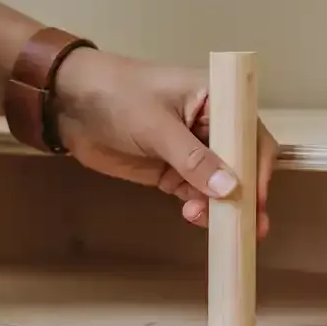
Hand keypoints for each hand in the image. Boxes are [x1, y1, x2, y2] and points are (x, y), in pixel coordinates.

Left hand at [52, 48, 279, 237]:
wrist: (69, 103)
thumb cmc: (117, 96)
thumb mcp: (157, 125)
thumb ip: (194, 159)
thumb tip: (230, 189)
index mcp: (216, 99)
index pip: (250, 136)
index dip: (257, 168)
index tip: (255, 199)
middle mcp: (210, 126)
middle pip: (240, 165)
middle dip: (244, 196)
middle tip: (250, 229)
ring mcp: (191, 152)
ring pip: (219, 186)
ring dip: (220, 207)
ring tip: (208, 221)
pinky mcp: (171, 171)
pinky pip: (196, 194)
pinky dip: (200, 209)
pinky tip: (195, 217)